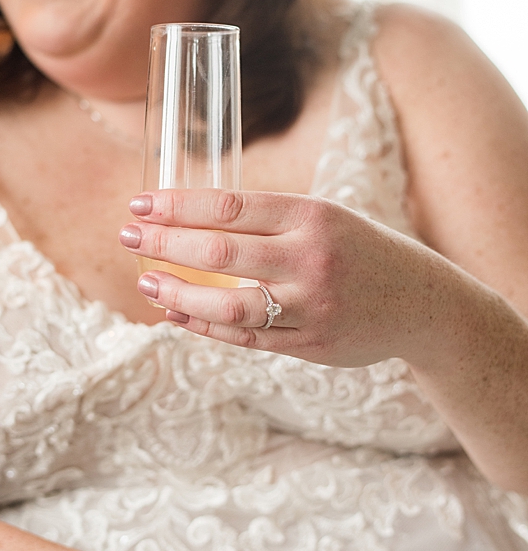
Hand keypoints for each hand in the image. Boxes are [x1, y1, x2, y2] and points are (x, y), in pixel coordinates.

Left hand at [119, 188, 432, 366]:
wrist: (423, 305)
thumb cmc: (356, 250)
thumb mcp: (321, 217)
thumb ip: (262, 219)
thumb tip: (181, 218)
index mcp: (312, 217)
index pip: (228, 207)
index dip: (176, 206)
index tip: (139, 205)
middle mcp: (310, 260)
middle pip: (218, 253)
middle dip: (164, 244)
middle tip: (127, 237)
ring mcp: (310, 307)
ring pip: (226, 305)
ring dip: (175, 292)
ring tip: (145, 280)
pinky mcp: (308, 345)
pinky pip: (243, 337)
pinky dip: (201, 325)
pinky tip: (173, 311)